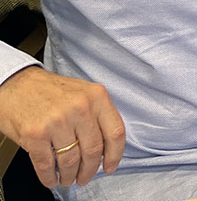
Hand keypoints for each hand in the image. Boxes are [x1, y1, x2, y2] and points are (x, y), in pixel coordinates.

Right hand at [0, 66, 125, 189]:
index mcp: (97, 96)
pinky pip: (47, 165)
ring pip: (71, 160)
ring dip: (70, 175)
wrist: (17, 83)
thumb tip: (105, 147)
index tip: (111, 166)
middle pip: (94, 150)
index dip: (115, 155)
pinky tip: (51, 178)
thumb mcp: (84, 93)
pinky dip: (49, 177)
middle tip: (85, 177)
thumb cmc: (50, 90)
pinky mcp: (36, 134)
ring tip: (68, 178)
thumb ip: (97, 115)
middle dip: (90, 170)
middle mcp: (80, 108)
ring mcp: (57, 121)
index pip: (115, 132)